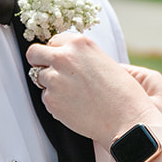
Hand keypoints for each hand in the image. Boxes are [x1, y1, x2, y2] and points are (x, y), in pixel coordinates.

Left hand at [26, 31, 159, 143]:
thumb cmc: (122, 93)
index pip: (52, 41)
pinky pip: (46, 98)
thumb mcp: (103, 61)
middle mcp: (63, 57)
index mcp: (78, 43)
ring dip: (50, 85)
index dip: (56, 53)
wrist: (126, 119)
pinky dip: (56, 103)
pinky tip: (75, 106)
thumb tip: (64, 57)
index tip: (61, 61)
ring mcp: (54, 79)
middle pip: (34, 54)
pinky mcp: (51, 100)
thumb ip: (81, 56)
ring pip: (39, 78)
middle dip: (40, 63)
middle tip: (51, 73)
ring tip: (74, 94)